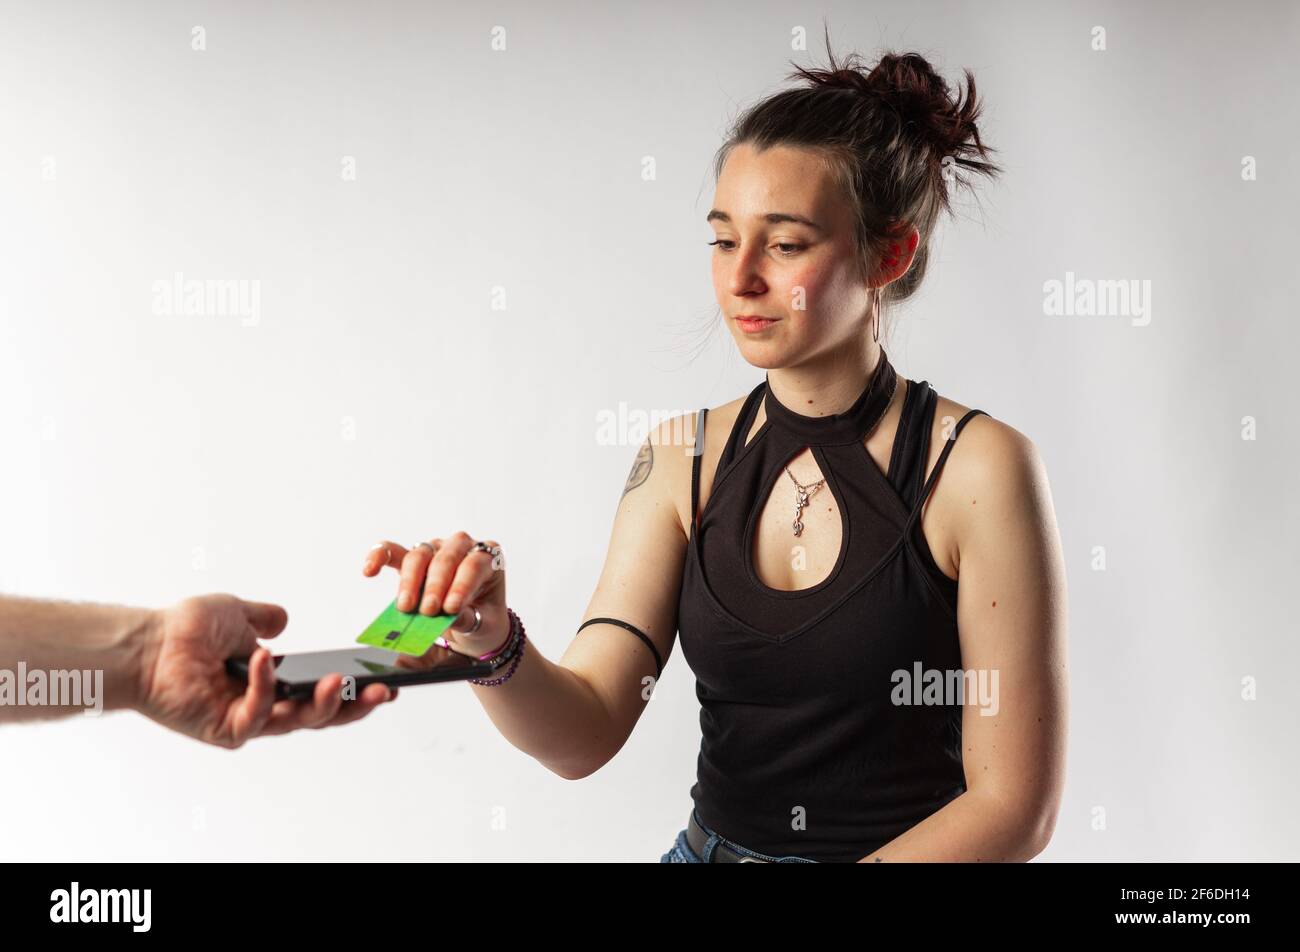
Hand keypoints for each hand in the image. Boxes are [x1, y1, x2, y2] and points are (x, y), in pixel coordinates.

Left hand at [135, 593, 395, 747]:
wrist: (146, 643)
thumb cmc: (183, 630)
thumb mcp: (236, 613)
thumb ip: (264, 617)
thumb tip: (284, 620)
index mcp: (272, 681)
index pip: (320, 691)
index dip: (352, 689)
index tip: (382, 679)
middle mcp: (264, 704)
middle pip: (320, 715)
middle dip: (354, 705)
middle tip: (380, 691)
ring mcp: (246, 720)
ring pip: (297, 721)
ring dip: (323, 704)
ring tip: (340, 681)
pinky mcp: (226, 729)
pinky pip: (257, 713)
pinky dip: (265, 686)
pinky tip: (265, 659)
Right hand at [362, 532, 508, 663]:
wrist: (475, 624)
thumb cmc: (484, 619)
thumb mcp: (485, 624)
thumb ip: (469, 619)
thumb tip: (450, 617)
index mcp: (489, 559)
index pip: (474, 565)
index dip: (461, 585)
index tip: (451, 608)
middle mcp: (463, 548)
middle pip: (446, 557)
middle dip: (435, 585)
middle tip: (427, 610)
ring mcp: (437, 550)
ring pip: (420, 555)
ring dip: (410, 581)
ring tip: (406, 607)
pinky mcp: (414, 560)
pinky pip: (393, 552)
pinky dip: (379, 557)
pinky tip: (369, 570)